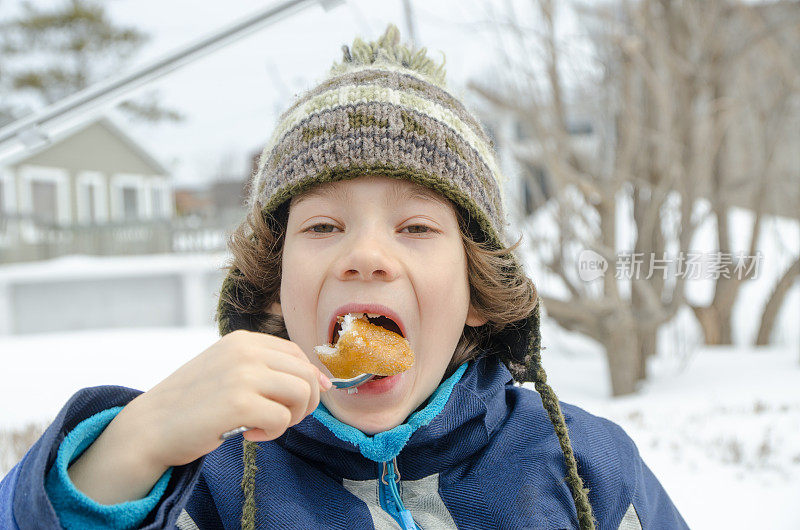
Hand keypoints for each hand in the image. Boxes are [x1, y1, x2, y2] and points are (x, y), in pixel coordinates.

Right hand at [68, 330, 330, 503]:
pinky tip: (249, 434)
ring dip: (291, 417)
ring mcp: (243, 374)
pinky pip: (282, 419)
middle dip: (305, 403)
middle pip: (307, 374)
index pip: (297, 354)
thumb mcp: (229, 371)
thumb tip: (325, 382)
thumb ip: (269, 371)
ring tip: (264, 425)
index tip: (298, 403)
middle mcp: (246, 350)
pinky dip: (273, 433)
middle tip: (280, 420)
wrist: (149, 427)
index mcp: (243, 339)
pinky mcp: (239, 403)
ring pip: (302, 393)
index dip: (308, 380)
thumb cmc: (193, 404)